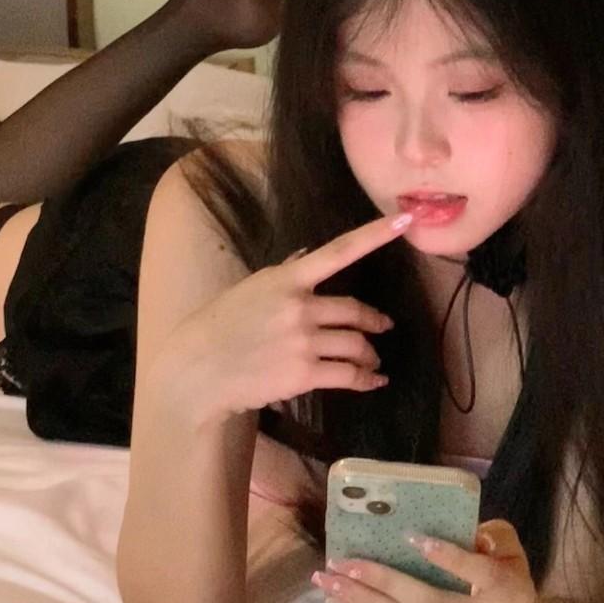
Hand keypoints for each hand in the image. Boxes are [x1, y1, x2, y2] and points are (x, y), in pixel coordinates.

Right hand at [164, 209, 415, 423]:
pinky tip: (373, 381)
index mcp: (286, 278)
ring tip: (373, 361)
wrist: (199, 368)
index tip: (404, 220)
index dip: (374, 235)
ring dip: (370, 354)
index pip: (338, 251)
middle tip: (382, 327)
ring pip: (356, 345)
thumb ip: (286, 273)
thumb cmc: (221, 324)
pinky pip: (349, 375)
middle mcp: (299, 306)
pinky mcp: (303, 374)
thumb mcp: (252, 287)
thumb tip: (308, 254)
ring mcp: (302, 341)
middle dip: (374, 321)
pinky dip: (367, 380)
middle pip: (354, 310)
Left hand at [313, 518, 553, 602]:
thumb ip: (488, 534)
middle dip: (381, 583)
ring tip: (328, 582)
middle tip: (343, 563)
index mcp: (506, 593)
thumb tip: (448, 528)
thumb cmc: (503, 573)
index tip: (411, 536)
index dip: (446, 557)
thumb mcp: (507, 547)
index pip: (476, 572)